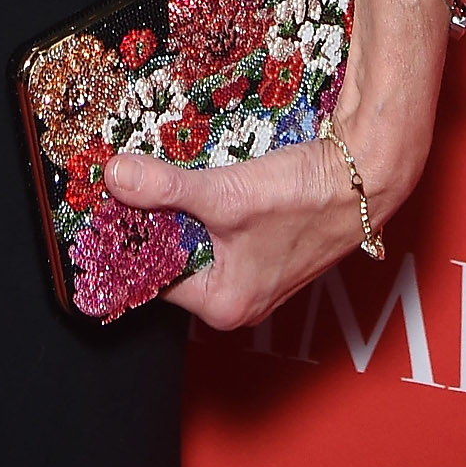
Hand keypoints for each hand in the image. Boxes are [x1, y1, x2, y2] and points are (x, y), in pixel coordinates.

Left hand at [101, 0, 462, 330]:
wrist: (367, 173)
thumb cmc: (308, 199)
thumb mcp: (227, 194)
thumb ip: (166, 188)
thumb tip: (115, 177)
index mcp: (224, 303)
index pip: (153, 274)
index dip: (125, 234)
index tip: (98, 200)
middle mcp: (236, 293)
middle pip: (171, 250)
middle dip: (146, 213)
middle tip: (116, 173)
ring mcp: (250, 264)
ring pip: (191, 230)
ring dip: (171, 199)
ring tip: (143, 164)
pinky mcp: (261, 235)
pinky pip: (213, 217)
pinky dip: (197, 193)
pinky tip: (184, 163)